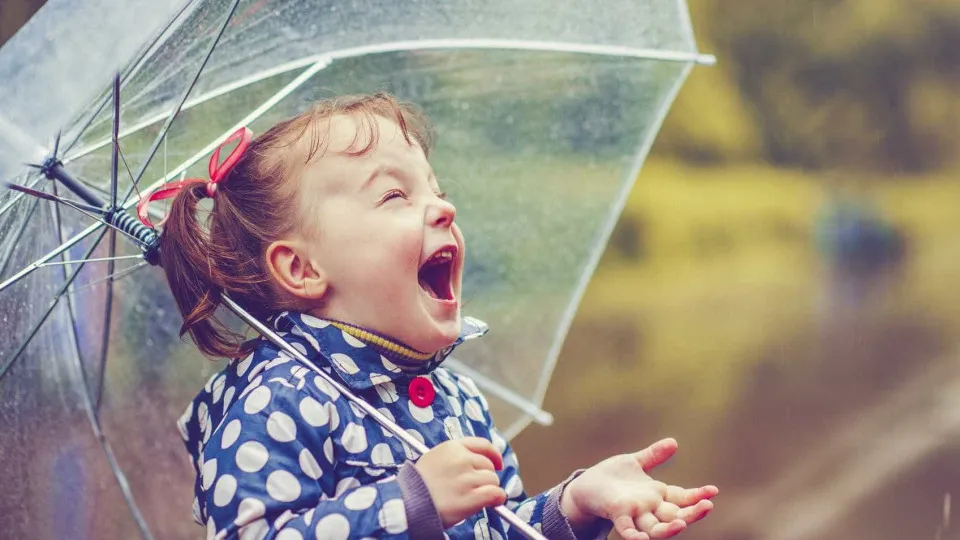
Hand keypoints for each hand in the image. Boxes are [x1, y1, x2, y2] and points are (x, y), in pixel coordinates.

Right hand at [415, 437, 507, 527]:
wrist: (406, 503)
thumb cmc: (417, 485)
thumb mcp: (433, 458)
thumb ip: (455, 456)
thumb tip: (476, 463)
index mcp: (452, 447)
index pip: (483, 445)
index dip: (494, 455)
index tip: (497, 463)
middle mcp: (462, 459)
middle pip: (488, 465)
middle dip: (485, 477)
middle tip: (476, 488)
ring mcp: (466, 478)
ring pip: (493, 480)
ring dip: (489, 489)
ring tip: (475, 497)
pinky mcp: (470, 497)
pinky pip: (495, 493)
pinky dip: (497, 498)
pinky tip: (493, 502)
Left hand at [561, 438, 717, 539]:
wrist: (584, 487)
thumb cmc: (610, 477)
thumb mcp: (634, 463)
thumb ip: (653, 456)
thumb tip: (674, 442)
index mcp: (655, 494)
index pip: (682, 498)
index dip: (697, 495)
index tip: (713, 491)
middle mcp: (649, 507)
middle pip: (675, 514)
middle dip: (692, 513)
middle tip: (708, 506)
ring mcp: (634, 513)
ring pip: (656, 527)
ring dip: (669, 528)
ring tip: (682, 524)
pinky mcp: (616, 514)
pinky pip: (627, 529)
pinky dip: (635, 535)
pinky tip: (643, 538)